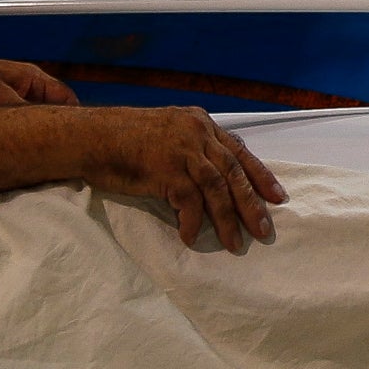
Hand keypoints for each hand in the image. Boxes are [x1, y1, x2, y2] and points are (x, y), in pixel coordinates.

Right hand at [76, 107, 286, 251]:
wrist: (90, 136)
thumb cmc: (123, 139)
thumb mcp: (167, 133)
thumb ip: (191, 147)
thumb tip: (212, 177)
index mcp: (201, 124)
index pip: (239, 152)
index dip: (260, 175)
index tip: (277, 197)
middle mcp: (197, 134)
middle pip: (235, 172)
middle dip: (253, 203)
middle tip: (265, 230)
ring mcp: (183, 150)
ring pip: (217, 189)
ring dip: (229, 220)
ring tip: (236, 244)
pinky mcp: (166, 169)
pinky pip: (188, 201)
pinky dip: (193, 222)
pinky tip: (192, 238)